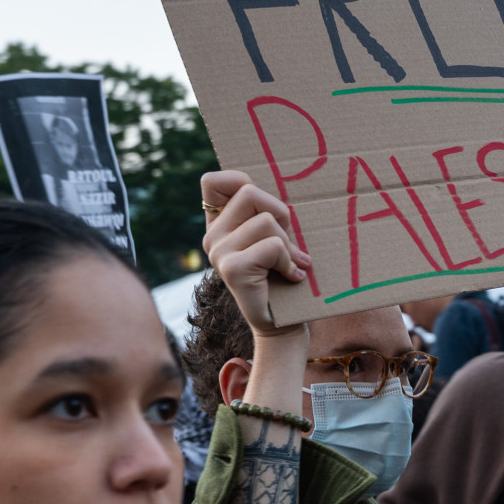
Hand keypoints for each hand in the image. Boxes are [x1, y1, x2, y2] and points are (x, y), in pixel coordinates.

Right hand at [201, 170, 312, 343]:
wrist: (280, 323)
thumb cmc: (281, 276)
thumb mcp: (274, 237)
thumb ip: (267, 214)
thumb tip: (289, 188)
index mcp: (219, 225)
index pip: (212, 181)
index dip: (239, 179)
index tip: (264, 205)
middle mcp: (212, 237)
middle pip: (249, 191)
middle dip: (279, 212)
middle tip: (287, 242)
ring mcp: (218, 252)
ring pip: (265, 220)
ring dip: (288, 243)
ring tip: (290, 263)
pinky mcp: (232, 269)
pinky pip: (272, 245)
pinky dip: (289, 260)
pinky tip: (291, 276)